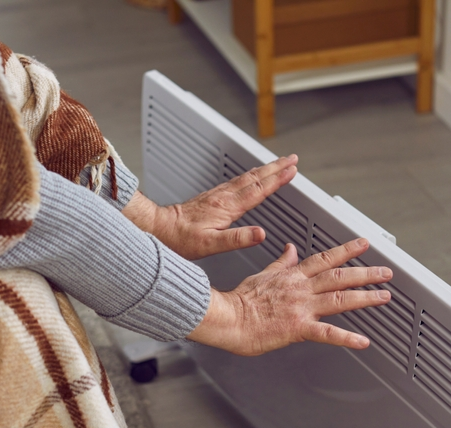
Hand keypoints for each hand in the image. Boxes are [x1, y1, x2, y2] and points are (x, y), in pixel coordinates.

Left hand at [122, 155, 298, 259]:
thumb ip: (237, 239)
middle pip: (255, 177)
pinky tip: (251, 176)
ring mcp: (216, 195)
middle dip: (276, 167)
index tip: (292, 171)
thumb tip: (261, 234)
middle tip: (292, 159)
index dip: (277, 180)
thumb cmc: (180, 239)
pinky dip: (250, 175)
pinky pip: (236, 181)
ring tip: (278, 163)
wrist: (158, 228)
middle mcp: (223, 197)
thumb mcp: (210, 245)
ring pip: (246, 176)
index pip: (258, 190)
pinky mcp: (210, 197)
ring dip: (265, 168)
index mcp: (227, 207)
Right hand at [187, 238, 392, 355]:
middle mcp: (300, 289)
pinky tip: (362, 341)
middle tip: (386, 272)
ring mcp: (301, 308)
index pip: (325, 258)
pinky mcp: (297, 328)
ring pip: (340, 299)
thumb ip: (281, 263)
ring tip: (384, 297)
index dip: (347, 250)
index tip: (363, 244)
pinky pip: (327, 334)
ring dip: (365, 298)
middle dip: (366, 273)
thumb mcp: (262, 274)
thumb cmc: (238, 302)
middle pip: (340, 276)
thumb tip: (290, 249)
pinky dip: (347, 338)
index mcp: (292, 276)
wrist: (226, 318)